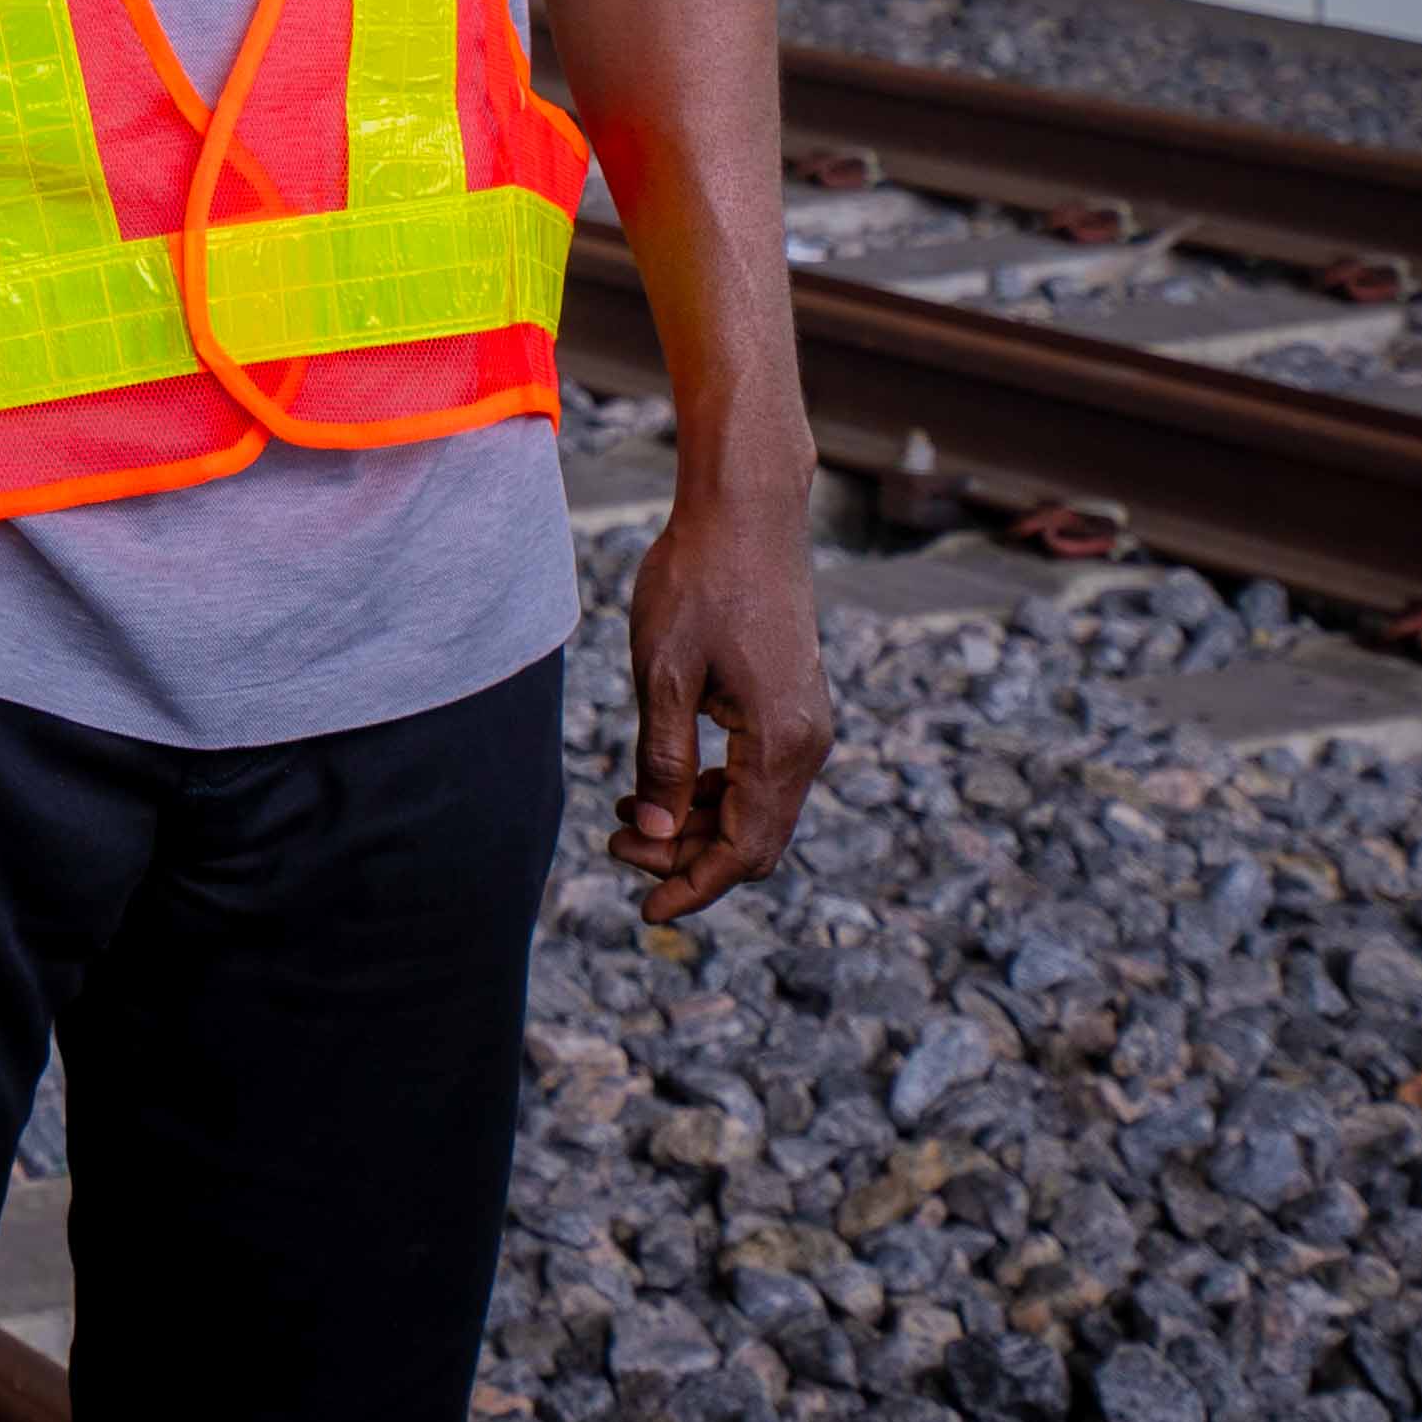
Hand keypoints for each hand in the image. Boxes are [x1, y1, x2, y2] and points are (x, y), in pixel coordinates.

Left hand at [611, 474, 835, 920]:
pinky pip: (755, 771)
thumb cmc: (700, 582)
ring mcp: (803, 722)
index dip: (693, 885)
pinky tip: (657, 780)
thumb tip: (652, 834)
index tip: (644, 908)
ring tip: (624, 813)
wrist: (746, 512)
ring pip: (754, 806)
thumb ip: (663, 760)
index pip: (745, 850)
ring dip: (693, 821)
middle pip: (753, 837)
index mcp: (783, 745)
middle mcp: (806, 742)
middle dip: (687, 856)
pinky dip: (709, 787)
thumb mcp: (664, 675)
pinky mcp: (788, 702)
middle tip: (615, 844)